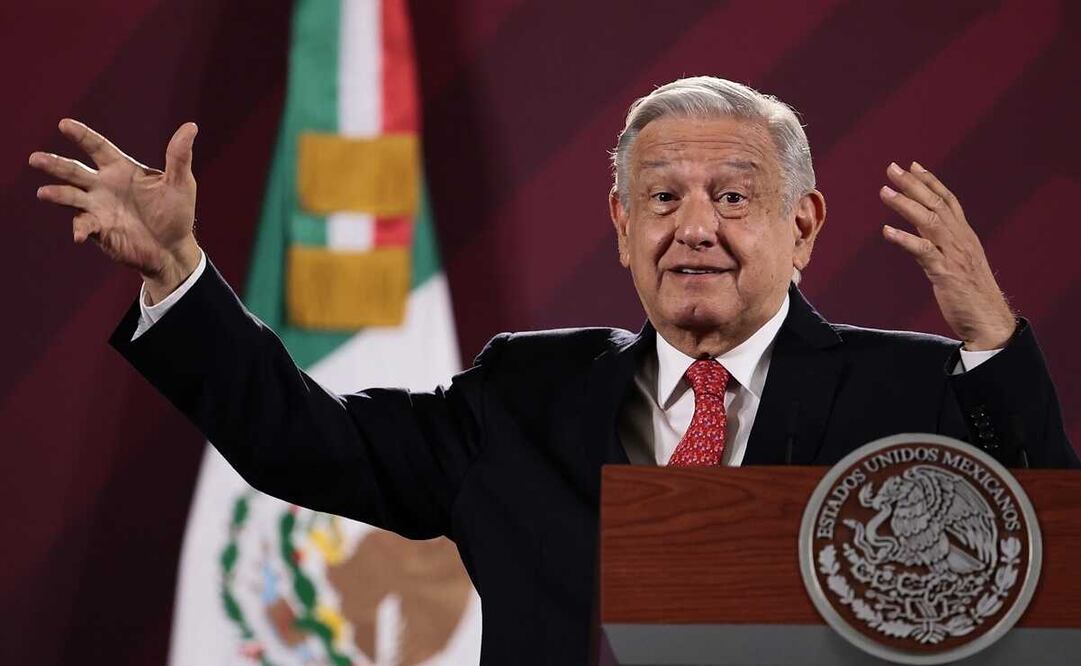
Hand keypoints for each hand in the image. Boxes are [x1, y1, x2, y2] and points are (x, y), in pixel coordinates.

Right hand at [29, 119, 201, 302]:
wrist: (173, 248)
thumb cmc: (176, 212)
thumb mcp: (181, 183)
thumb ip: (179, 156)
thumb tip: (191, 126)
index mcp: (121, 170)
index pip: (97, 147)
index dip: (81, 135)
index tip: (64, 124)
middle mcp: (104, 186)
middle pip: (74, 170)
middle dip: (55, 164)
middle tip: (35, 159)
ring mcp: (98, 208)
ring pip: (70, 196)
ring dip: (56, 194)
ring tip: (44, 192)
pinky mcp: (99, 230)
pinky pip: (83, 226)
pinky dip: (79, 228)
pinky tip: (78, 234)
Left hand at [879, 161, 1015, 350]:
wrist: (989, 320)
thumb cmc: (971, 294)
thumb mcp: (960, 263)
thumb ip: (945, 246)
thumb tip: (925, 237)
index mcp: (965, 236)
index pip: (948, 200)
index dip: (931, 182)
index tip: (913, 165)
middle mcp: (961, 239)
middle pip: (936, 204)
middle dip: (913, 184)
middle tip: (892, 168)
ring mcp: (954, 255)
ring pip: (929, 221)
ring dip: (906, 204)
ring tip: (885, 191)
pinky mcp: (946, 273)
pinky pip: (924, 251)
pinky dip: (905, 239)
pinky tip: (887, 231)